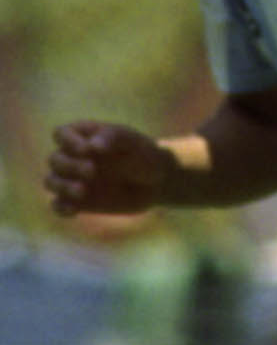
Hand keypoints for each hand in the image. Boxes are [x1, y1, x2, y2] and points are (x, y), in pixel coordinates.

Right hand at [45, 120, 168, 218]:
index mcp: (83, 136)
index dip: (68, 141)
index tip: (86, 150)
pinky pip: (59, 206)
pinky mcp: (78, 202)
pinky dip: (61, 208)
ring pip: (51, 182)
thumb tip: (92, 145)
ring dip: (61, 186)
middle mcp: (73, 157)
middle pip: (55, 160)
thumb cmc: (143, 154)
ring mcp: (74, 179)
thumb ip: (112, 137)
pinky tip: (74, 210)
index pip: (61, 134)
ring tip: (81, 191)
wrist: (156, 182)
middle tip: (92, 171)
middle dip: (69, 165)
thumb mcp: (132, 141)